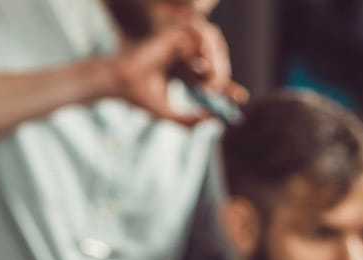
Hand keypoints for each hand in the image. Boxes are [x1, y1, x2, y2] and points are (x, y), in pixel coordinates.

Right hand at [110, 20, 247, 125]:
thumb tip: (214, 121)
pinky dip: (208, 49)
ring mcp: (179, 44)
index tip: (240, 98)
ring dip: (218, 63)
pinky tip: (204, 66)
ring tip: (211, 81)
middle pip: (214, 59)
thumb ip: (189, 120)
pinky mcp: (176, 35)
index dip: (227, 87)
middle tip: (218, 90)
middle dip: (222, 74)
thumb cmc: (139, 97)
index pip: (209, 76)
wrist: (121, 84)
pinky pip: (202, 36)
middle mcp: (181, 55)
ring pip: (212, 46)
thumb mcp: (168, 114)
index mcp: (180, 71)